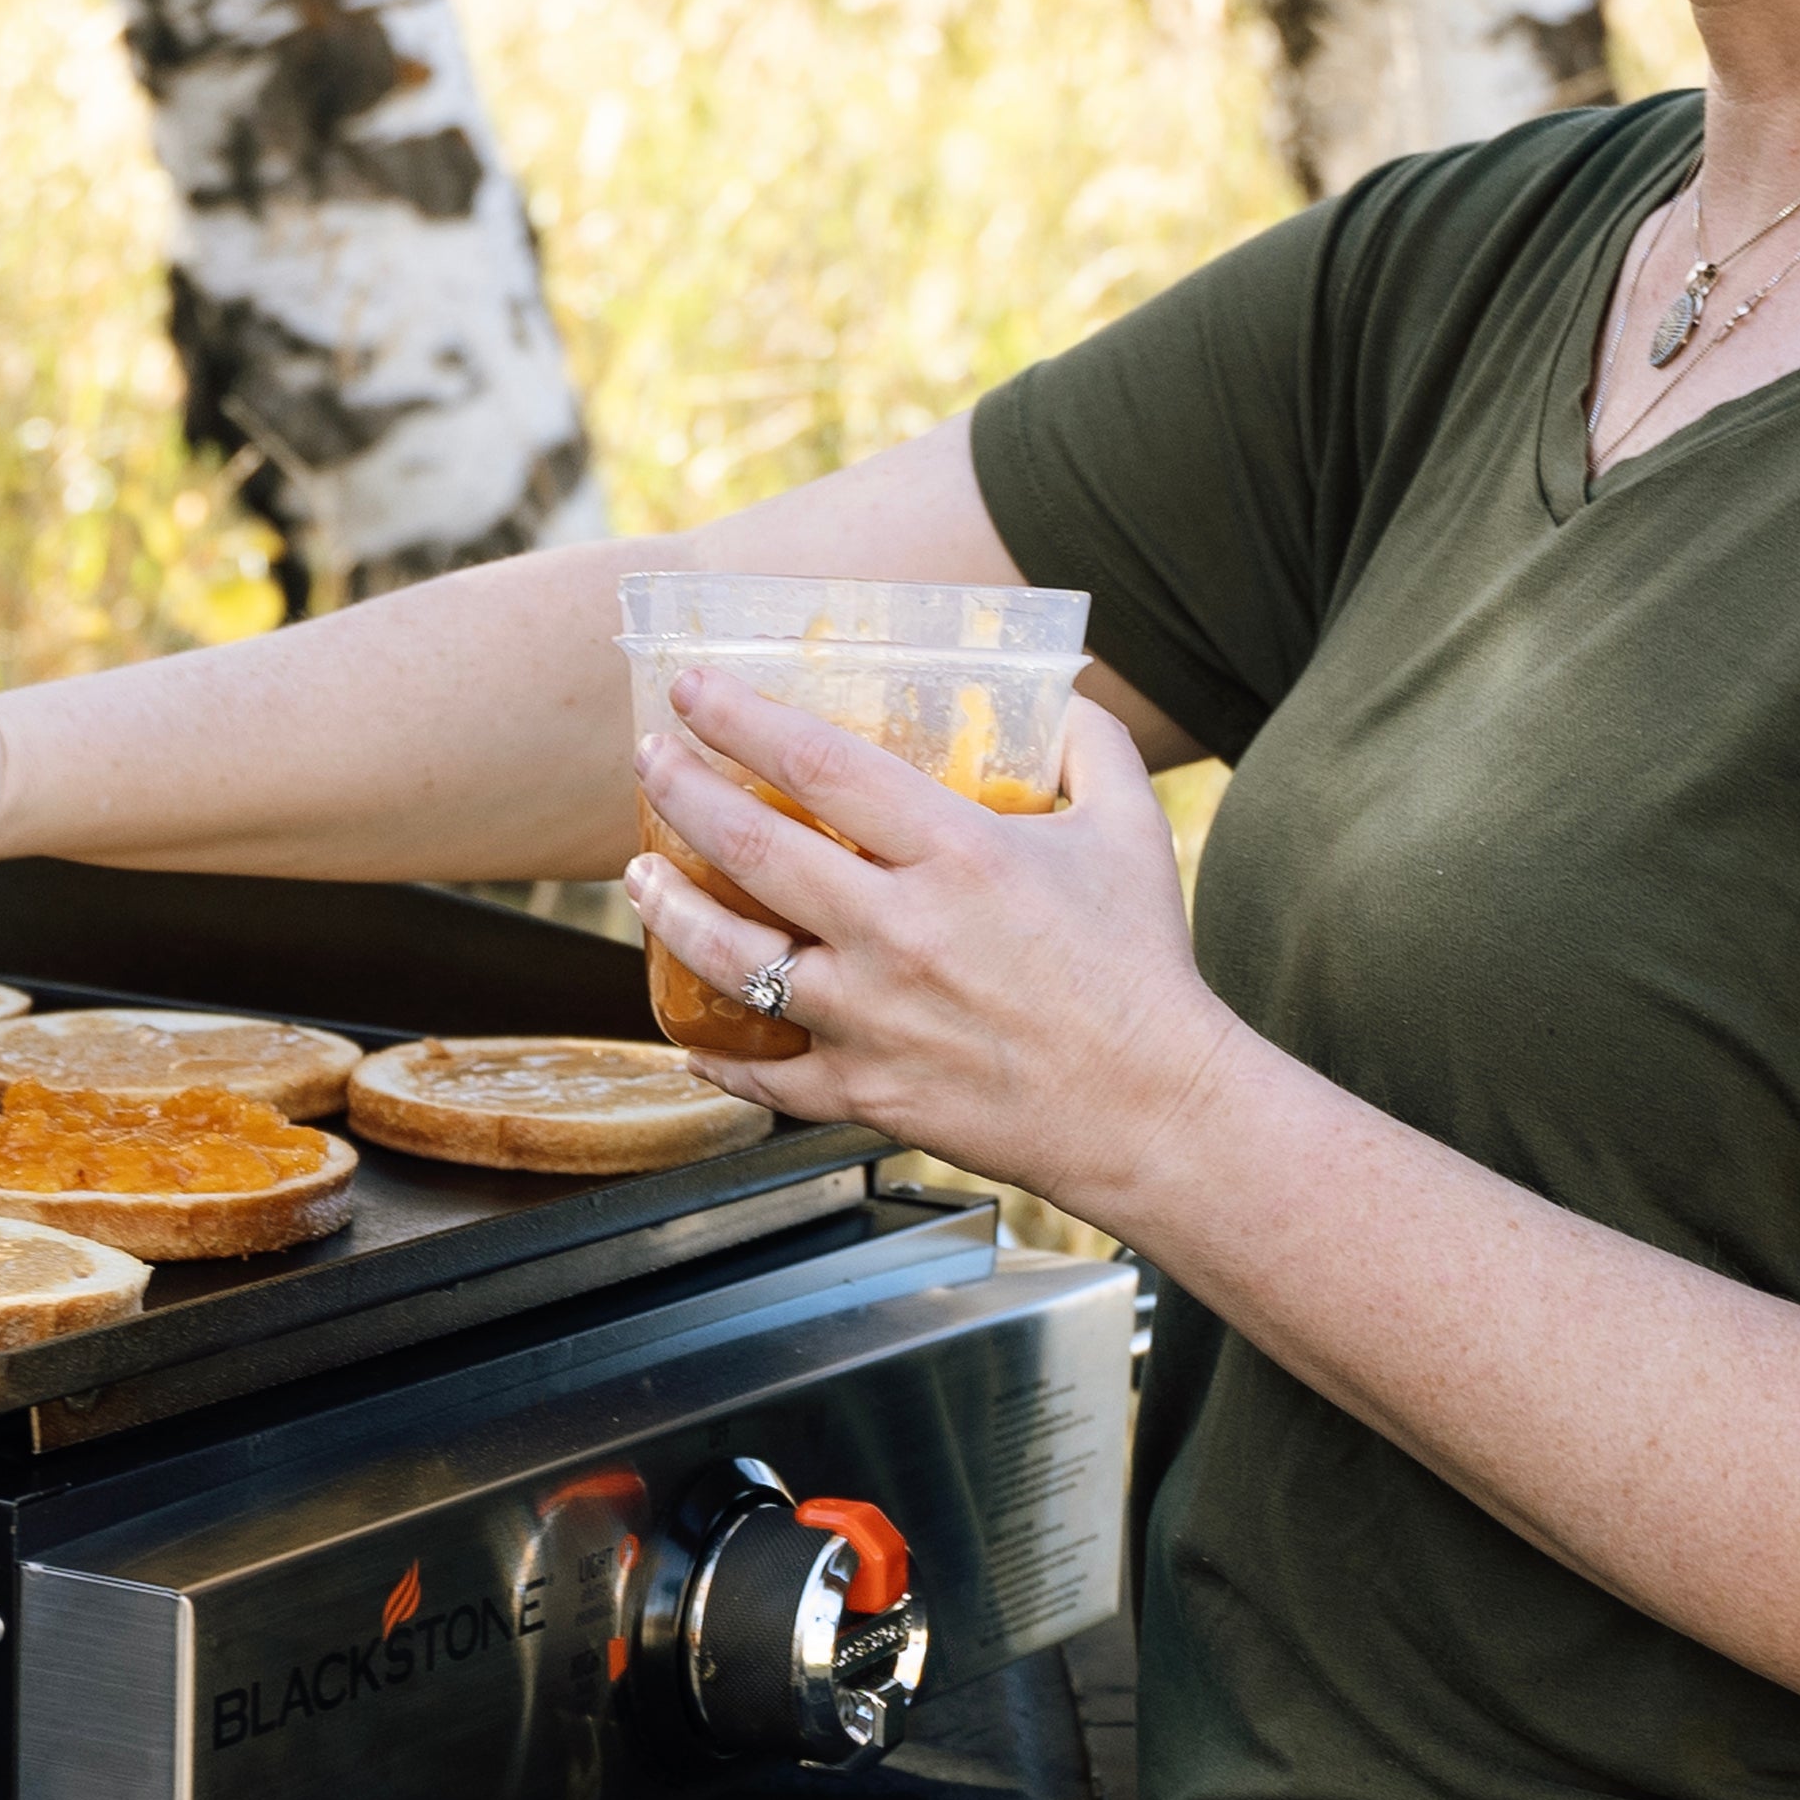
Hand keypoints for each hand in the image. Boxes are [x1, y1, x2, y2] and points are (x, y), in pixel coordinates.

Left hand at [622, 672, 1248, 1225]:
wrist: (1157, 1111)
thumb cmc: (1144, 970)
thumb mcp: (1131, 830)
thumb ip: (1091, 745)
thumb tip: (1056, 692)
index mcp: (959, 855)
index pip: (819, 766)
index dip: (740, 718)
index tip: (691, 687)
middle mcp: (900, 932)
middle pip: (752, 849)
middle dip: (680, 792)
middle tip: (647, 760)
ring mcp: (874, 1017)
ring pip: (732, 959)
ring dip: (670, 909)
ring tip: (641, 875)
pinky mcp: (868, 1091)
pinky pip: (766, 1075)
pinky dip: (716, 1059)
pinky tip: (688, 1039)